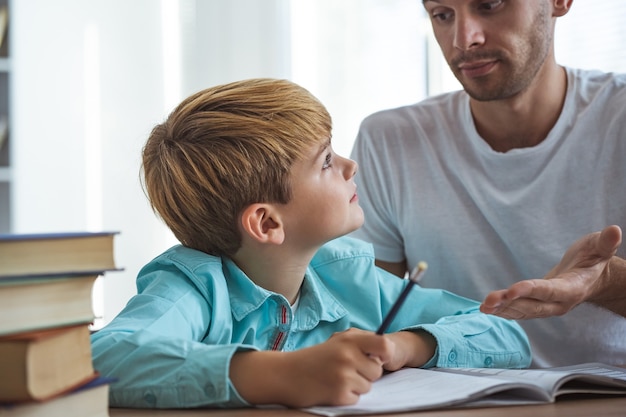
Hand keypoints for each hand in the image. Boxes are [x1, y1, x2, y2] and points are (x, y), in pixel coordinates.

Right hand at [230, 328, 390, 407]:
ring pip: (367, 386)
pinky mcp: (339, 394)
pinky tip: (331, 388)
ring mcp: (344, 375)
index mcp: (349, 340)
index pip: (384, 344)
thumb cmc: (313, 359)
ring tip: (335, 378)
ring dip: (355, 386)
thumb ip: (359, 344)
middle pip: (377, 370)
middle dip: (366, 373)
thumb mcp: (336, 342)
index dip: (386, 353)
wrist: (286, 374)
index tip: (381, 358)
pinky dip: (346, 396)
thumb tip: (386, 350)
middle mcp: (348, 356)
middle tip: (346, 370)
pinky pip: (356, 398)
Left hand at [480, 225, 621, 319]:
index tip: (512, 290)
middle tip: (488, 302)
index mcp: (574, 288)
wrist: (594, 278)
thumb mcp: (599, 248)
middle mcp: (560, 302)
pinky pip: (520, 311)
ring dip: (503, 310)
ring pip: (524, 312)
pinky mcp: (538, 306)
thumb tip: (615, 230)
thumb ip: (605, 242)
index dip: (531, 291)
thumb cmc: (594, 258)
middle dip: (510, 305)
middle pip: (533, 306)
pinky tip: (487, 309)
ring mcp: (548, 307)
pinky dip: (504, 310)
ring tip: (483, 307)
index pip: (550, 290)